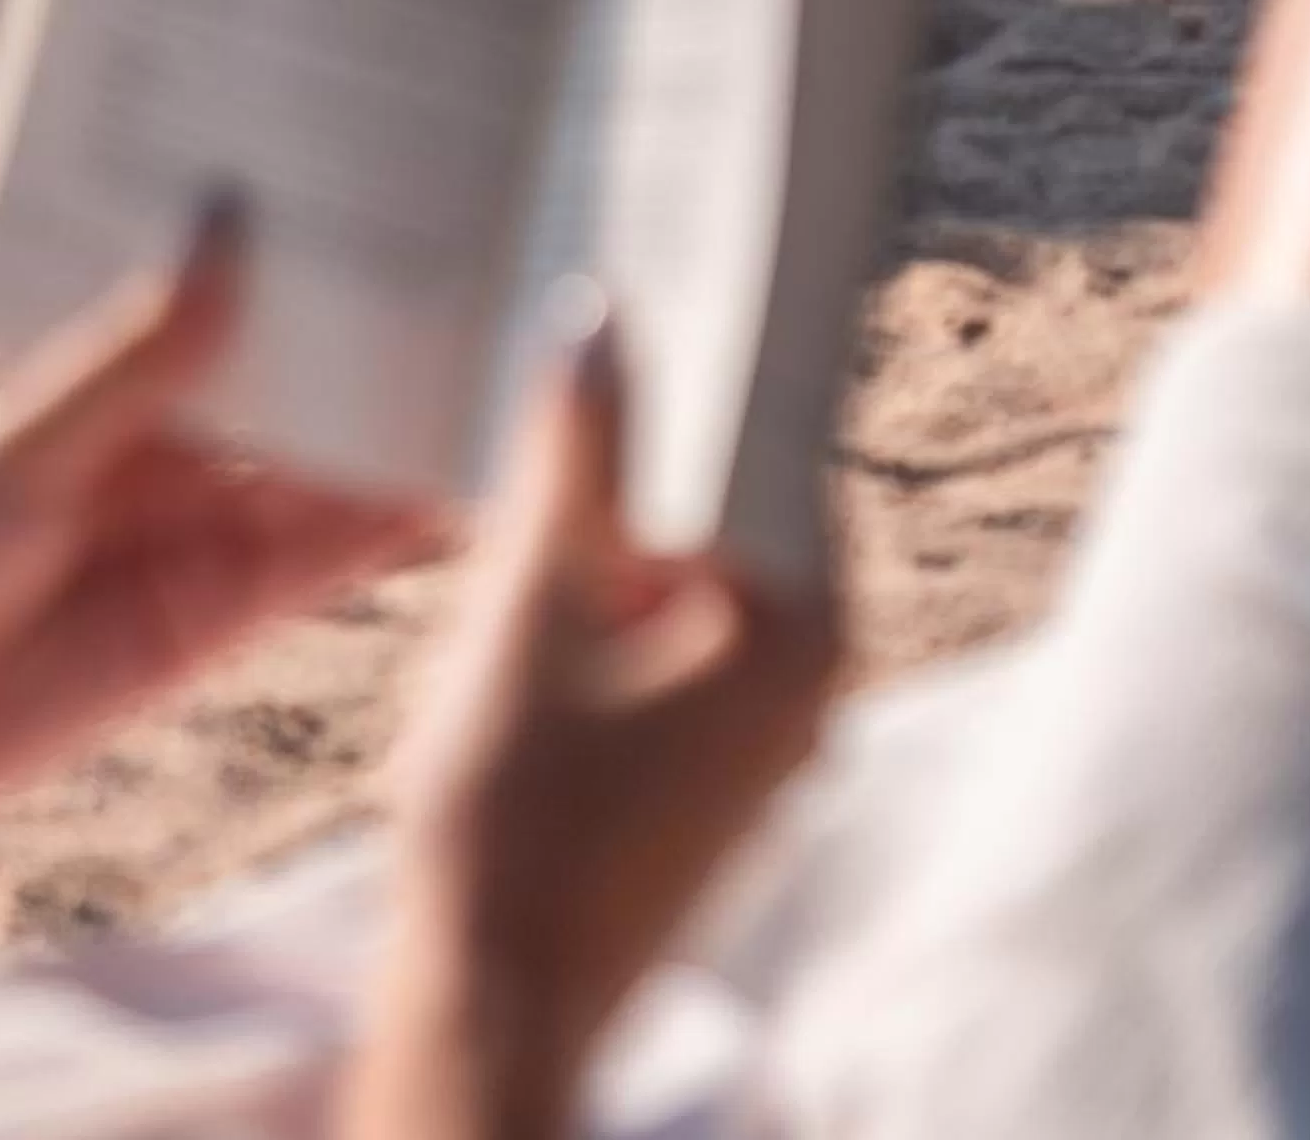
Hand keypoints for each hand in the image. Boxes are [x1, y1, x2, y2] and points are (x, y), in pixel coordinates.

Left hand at [0, 202, 422, 985]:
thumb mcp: (18, 444)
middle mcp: (176, 435)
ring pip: (329, 458)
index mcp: (115, 368)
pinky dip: (389, 523)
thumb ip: (140, 356)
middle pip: (298, 367)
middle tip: (473, 254)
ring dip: (401, 419)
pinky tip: (452, 486)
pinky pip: (325, 556)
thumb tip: (231, 223)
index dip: (299, 237)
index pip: (228, 285)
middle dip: (373, 319)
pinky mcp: (227, 609)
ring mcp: (207, 521)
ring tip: (494, 364)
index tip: (378, 172)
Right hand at [344, 292, 837, 1139]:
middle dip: (634, 475)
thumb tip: (597, 318)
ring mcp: (769, 744)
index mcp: (810, 629)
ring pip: (687, 586)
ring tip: (529, 523)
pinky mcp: (713, 784)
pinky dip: (612, 619)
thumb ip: (575, 453)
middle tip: (553, 418)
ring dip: (611, 550)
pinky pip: (673, 652)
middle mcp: (818, 687)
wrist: (491, 1000)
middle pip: (723, 515)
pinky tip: (536, 616)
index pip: (770, 444)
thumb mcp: (534, 599)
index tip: (633, 309)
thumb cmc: (519, 808)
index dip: (693, 381)